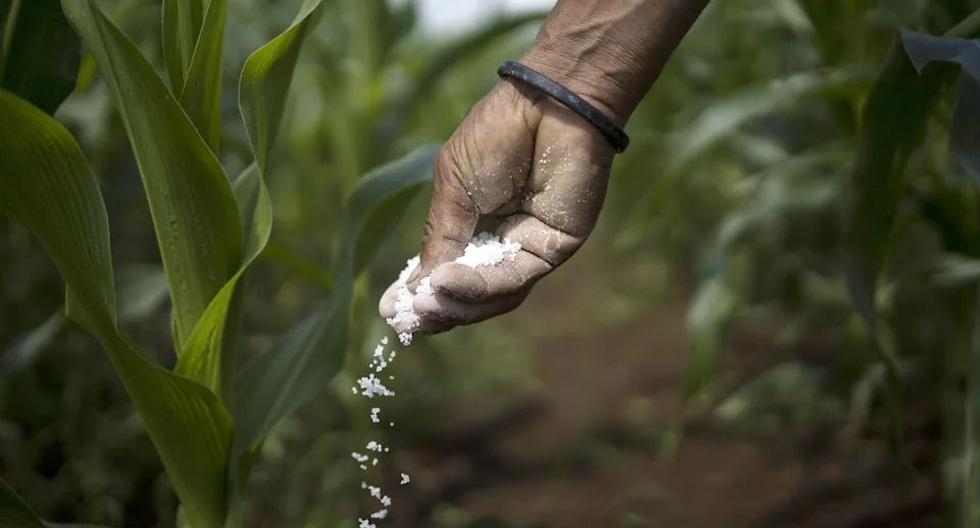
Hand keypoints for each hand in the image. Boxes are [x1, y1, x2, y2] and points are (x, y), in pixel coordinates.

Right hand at [379, 78, 614, 334]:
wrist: (545, 106)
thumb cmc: (496, 136)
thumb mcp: (452, 190)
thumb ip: (439, 240)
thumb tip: (414, 292)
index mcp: (473, 225)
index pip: (447, 273)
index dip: (420, 294)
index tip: (390, 312)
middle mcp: (501, 243)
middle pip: (470, 294)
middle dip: (437, 310)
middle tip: (406, 320)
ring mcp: (528, 249)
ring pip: (492, 296)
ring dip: (456, 304)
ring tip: (425, 304)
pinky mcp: (552, 250)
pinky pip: (512, 279)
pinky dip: (478, 286)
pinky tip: (447, 281)